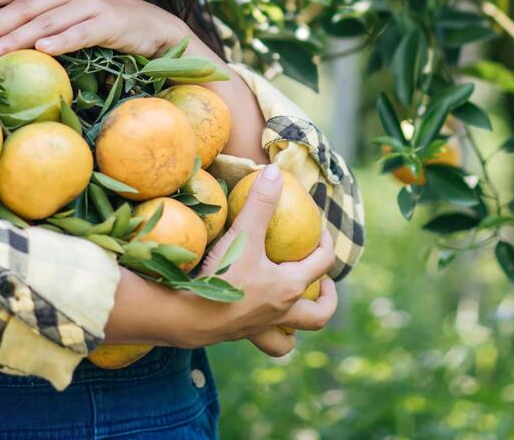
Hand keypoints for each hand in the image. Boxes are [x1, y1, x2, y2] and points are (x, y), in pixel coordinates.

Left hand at [0, 0, 188, 58]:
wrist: (150, 25)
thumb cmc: (100, 22)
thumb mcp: (67, 14)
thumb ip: (38, 16)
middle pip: (25, 8)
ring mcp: (89, 4)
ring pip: (46, 22)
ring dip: (17, 38)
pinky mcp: (108, 23)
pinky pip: (80, 33)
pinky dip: (61, 42)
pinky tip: (43, 51)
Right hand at [181, 164, 337, 352]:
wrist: (187, 316)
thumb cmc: (220, 275)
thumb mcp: (243, 234)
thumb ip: (260, 202)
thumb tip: (275, 171)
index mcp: (289, 286)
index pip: (323, 263)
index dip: (326, 244)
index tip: (319, 231)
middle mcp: (281, 311)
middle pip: (318, 314)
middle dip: (325, 298)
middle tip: (321, 283)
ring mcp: (261, 328)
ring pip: (290, 338)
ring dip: (297, 327)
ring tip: (295, 309)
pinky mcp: (240, 336)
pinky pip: (262, 342)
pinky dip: (266, 335)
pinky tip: (258, 320)